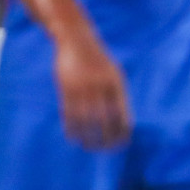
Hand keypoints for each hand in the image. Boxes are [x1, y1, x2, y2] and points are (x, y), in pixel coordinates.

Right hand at [54, 25, 131, 148]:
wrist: (76, 40)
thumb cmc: (99, 61)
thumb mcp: (114, 74)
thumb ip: (118, 96)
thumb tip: (123, 123)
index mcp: (116, 84)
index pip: (122, 114)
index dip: (122, 132)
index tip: (122, 144)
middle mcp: (100, 86)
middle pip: (104, 121)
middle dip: (105, 139)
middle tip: (105, 150)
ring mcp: (82, 87)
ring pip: (85, 120)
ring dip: (87, 137)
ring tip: (88, 147)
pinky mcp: (66, 88)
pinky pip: (69, 113)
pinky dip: (71, 128)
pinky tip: (73, 138)